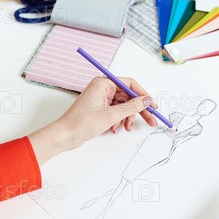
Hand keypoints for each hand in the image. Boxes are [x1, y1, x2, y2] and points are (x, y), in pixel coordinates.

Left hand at [29, 77, 157, 164]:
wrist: (65, 135)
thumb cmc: (81, 123)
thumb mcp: (112, 115)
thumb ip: (132, 107)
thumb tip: (147, 100)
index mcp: (103, 83)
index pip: (130, 84)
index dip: (143, 94)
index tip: (153, 105)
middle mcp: (102, 88)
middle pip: (128, 96)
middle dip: (138, 109)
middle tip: (150, 120)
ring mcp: (101, 98)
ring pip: (123, 105)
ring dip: (127, 117)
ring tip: (125, 127)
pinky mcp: (99, 108)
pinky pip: (116, 111)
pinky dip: (119, 120)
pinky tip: (114, 128)